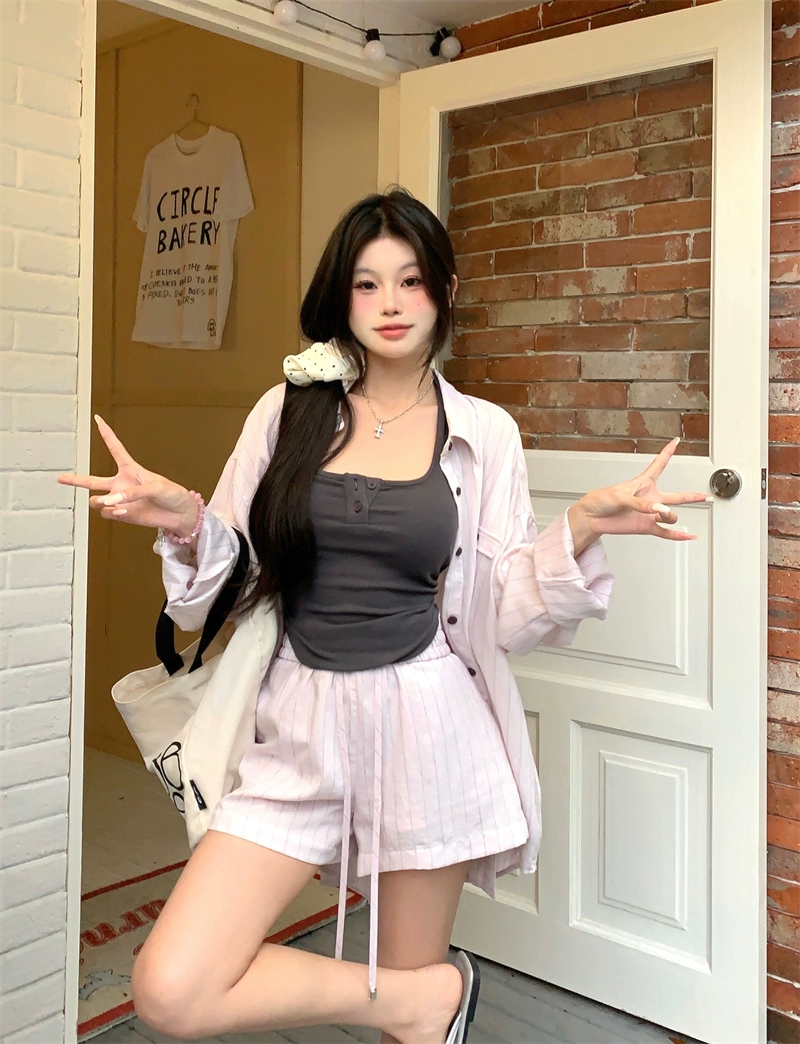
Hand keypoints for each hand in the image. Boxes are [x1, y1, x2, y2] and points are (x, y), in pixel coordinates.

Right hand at [57, 415, 198, 535]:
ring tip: (108, 502)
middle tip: (60, 478)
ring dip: (100, 501)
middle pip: (92, 480)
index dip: (106, 433)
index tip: (98, 418)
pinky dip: (112, 512)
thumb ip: (133, 492)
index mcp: (131, 469)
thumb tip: (111, 500)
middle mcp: (121, 483)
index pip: (115, 448)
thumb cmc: (172, 495)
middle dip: (75, 480)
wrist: (181, 515)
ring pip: (96, 500)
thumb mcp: (156, 487)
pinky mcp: (123, 514)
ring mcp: (120, 500)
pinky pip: (108, 512)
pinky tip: (123, 511)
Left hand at [568, 437, 711, 554]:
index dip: (667, 452)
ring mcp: (650, 513)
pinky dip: (678, 535)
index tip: (675, 441)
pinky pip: (666, 532)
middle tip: (705, 496)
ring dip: (669, 516)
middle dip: (692, 496)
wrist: (592, 517)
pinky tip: (689, 536)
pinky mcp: (646, 526)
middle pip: (676, 496)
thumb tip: (658, 509)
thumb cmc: (602, 500)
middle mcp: (650, 498)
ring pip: (670, 516)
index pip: (659, 464)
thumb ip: (640, 503)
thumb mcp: (620, 496)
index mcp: (643, 483)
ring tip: (660, 513)